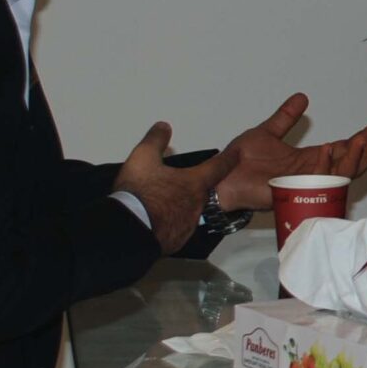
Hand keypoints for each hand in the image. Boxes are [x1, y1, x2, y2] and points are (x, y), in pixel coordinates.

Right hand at [115, 123, 237, 254]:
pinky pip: (180, 229)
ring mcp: (189, 226)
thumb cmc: (140, 191)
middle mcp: (198, 205)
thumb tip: (164, 126)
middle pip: (205, 192)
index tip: (238, 155)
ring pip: (193, 212)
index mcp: (194, 183)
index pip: (218, 167)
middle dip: (201, 185)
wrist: (129, 229)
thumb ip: (155, 140)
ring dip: (186, 205)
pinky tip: (163, 221)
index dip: (228, 159)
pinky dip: (174, 222)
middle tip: (191, 181)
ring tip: (172, 202)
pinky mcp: (177, 241)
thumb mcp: (143, 158)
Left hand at [215, 93, 366, 211]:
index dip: (360, 140)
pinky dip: (329, 166)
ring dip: (356, 156)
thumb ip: (286, 117)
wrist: (219, 178)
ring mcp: (305, 185)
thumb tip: (302, 97)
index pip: (341, 151)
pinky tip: (332, 148)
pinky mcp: (296, 192)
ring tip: (366, 139)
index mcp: (306, 161)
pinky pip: (320, 183)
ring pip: (341, 175)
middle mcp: (310, 174)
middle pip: (349, 164)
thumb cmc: (238, 162)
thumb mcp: (267, 132)